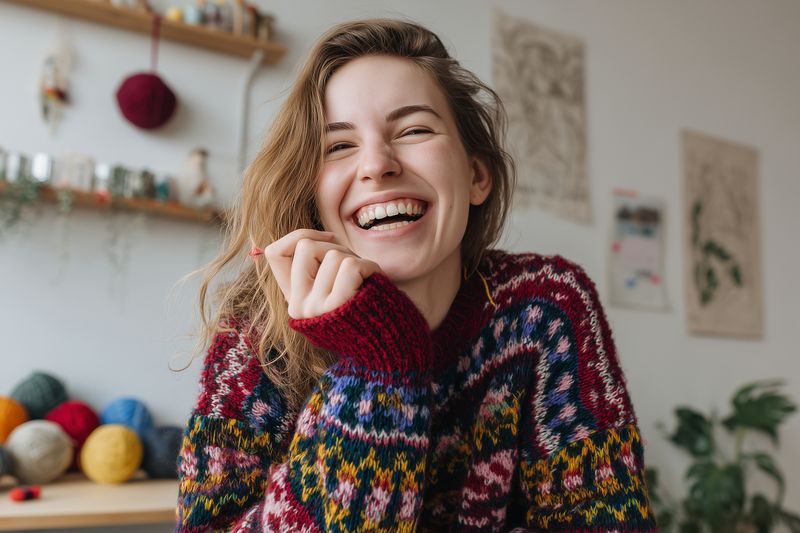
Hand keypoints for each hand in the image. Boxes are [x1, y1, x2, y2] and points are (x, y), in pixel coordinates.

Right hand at [263, 229, 381, 318]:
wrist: (388, 345)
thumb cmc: (365, 310)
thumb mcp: (334, 289)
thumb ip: (318, 269)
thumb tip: (318, 236)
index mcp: (293, 301)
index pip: (274, 253)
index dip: (299, 236)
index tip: (328, 240)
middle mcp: (298, 307)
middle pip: (306, 246)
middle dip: (335, 246)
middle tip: (353, 267)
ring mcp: (316, 308)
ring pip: (333, 254)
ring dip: (356, 259)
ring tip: (365, 280)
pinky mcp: (338, 305)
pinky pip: (350, 265)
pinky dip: (369, 266)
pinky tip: (374, 280)